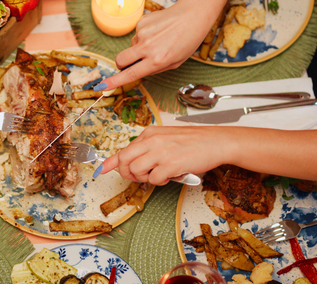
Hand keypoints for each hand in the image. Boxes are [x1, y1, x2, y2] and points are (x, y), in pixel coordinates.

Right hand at [95, 0, 264, 91]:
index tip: (102, 86)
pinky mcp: (141, 22)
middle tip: (133, 63)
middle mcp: (147, 47)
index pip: (130, 74)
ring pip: (131, 47)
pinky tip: (158, 32)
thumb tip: (137, 70)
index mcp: (157, 60)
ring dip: (139, 48)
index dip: (114, 81)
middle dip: (122, 65)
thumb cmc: (188, 40)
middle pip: (121, 60)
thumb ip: (155, 69)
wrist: (193, 14)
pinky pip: (136, 35)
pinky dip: (144, 36)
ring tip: (159, 41)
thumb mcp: (175, 62)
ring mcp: (142, 33)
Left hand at [99, 126, 229, 184]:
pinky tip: (169, 176)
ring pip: (135, 171)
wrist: (215, 142)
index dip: (109, 163)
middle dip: (126, 173)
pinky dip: (159, 182)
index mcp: (149, 134)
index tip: (101, 170)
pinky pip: (154, 179)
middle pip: (124, 161)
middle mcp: (152, 141)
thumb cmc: (194, 142)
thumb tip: (133, 162)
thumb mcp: (166, 139)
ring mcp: (160, 152)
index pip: (123, 149)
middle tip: (138, 177)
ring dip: (144, 178)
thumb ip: (149, 148)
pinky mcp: (170, 164)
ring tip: (158, 175)